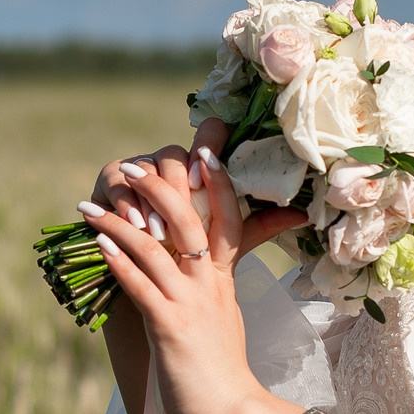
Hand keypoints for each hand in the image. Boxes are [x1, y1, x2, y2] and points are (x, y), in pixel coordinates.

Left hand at [77, 144, 298, 413]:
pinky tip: (96, 245)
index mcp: (223, 278)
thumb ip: (218, 282)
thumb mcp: (226, 313)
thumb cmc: (223, 368)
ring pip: (155, 248)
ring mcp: (190, 303)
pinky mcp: (169, 328)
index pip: (227, 217)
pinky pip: (141, 286)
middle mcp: (208, 283)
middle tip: (130, 167)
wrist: (231, 411)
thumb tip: (210, 263)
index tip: (200, 151)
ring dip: (119, 222)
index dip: (217, 181)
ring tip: (89, 206)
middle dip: (158, 188)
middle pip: (188, 219)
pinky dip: (117, 262)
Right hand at [90, 120, 305, 258]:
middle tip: (181, 215)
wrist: (147, 278)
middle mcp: (170, 162)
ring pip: (145, 167)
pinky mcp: (109, 181)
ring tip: (158, 233)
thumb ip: (259, 225)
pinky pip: (115, 181)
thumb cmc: (189, 257)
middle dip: (177, 187)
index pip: (210, 136)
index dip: (210, 144)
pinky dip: (126, 205)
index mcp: (199, 167)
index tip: (207, 168)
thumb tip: (304, 215)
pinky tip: (133, 225)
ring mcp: (137, 168)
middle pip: (175, 154)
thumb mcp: (226, 243)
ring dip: (151, 201)